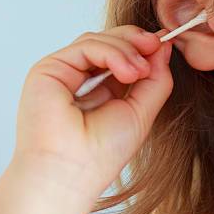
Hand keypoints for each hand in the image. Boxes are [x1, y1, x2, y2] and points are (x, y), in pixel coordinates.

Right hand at [0, 26, 173, 213]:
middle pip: (108, 42)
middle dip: (136, 41)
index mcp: (98, 90)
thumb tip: (163, 45)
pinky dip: (112, 53)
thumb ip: (155, 78)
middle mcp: (78, 78)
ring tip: (140, 72)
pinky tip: (128, 71)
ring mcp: (63, 72)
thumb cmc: (101, 153)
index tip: (164, 42)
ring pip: (98, 40)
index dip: (142, 46)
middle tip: (157, 44)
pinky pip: (86, 46)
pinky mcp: (49, 68)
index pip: (120, 55)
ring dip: (127, 49)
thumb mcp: (142, 110)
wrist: (71, 173)